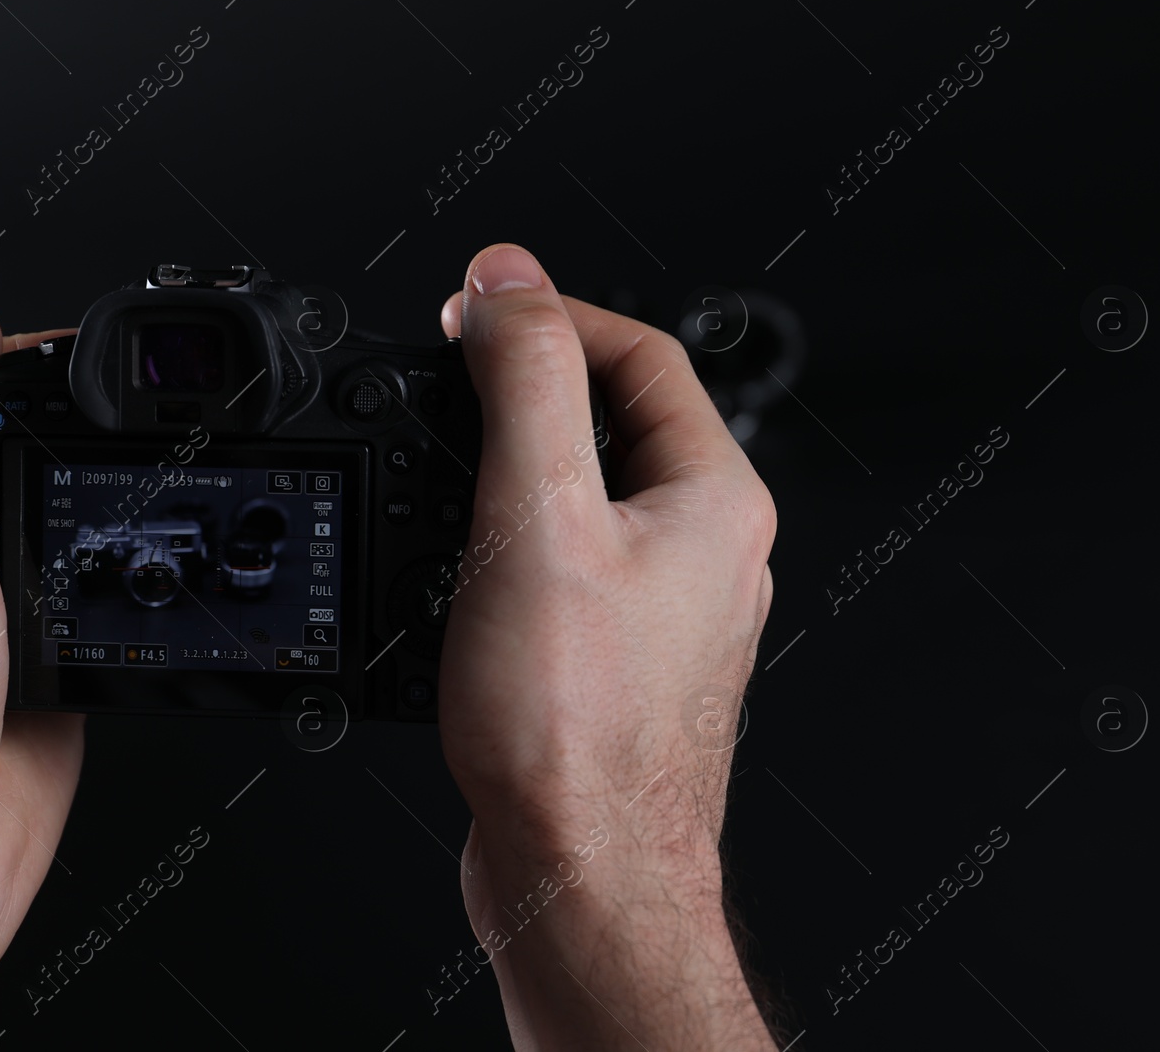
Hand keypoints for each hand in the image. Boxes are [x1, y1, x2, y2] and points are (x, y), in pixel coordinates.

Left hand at [0, 303, 84, 1049]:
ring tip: (157, 485)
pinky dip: (134, 594)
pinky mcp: (46, 675)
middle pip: (20, 463)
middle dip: (79, 435)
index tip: (88, 350)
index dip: (17, 362)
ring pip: (69, 539)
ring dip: (112, 516)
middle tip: (142, 413)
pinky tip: (153, 586)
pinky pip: (102, 614)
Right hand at [435, 245, 779, 1049]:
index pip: (643, 353)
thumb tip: (505, 282)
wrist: (580, 876)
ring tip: (444, 458)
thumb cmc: (576, 731)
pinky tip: (459, 561)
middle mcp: (706, 549)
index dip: (551, 312)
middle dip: (529, 383)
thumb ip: (527, 381)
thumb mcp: (538, 518)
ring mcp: (664, 608)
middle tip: (449, 375)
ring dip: (514, 462)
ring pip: (589, 495)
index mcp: (715, 498)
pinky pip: (568, 563)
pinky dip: (511, 539)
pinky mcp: (616, 658)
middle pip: (617, 418)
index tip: (474, 310)